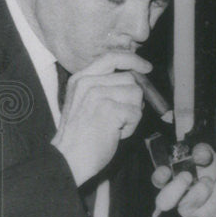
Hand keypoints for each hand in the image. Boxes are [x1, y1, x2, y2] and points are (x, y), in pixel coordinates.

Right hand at [52, 51, 150, 185]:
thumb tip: (135, 80)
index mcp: (81, 78)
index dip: (132, 60)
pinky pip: (136, 113)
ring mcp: (98, 94)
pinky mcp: (109, 109)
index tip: (146, 67)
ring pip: (136, 95)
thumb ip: (104, 86)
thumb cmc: (81, 135)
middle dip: (132, 100)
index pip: (112, 57)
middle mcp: (88, 82)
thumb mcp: (85, 102)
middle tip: (117, 118)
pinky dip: (130, 127)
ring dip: (131, 114)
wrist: (69, 158)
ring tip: (113, 126)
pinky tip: (114, 133)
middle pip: (130, 79)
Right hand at [150, 142, 215, 216]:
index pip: (158, 180)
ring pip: (191, 202)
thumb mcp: (207, 155)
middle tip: (188, 176)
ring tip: (210, 179)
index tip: (167, 170)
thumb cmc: (210, 171)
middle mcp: (176, 197)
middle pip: (164, 201)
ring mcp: (190, 209)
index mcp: (171, 179)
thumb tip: (199, 155)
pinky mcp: (205, 214)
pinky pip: (212, 203)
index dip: (160, 176)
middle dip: (176, 187)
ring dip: (204, 186)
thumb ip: (202, 150)